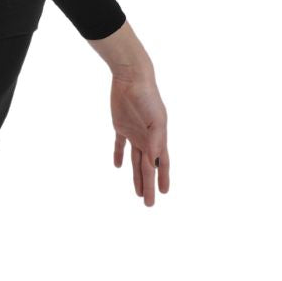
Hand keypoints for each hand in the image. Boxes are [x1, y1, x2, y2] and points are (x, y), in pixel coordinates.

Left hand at [110, 72, 169, 205]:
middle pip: (148, 167)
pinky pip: (120, 144)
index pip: (161, 164)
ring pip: (136, 160)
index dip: (162, 179)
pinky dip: (119, 155)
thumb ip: (155, 141)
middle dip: (148, 185)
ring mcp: (134, 132)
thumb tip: (154, 162)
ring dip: (136, 176)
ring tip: (136, 192)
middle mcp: (147, 137)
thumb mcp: (154, 120)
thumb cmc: (146, 96)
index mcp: (158, 137)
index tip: (163, 194)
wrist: (132, 77)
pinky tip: (118, 166)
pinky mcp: (121, 125)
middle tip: (148, 204)